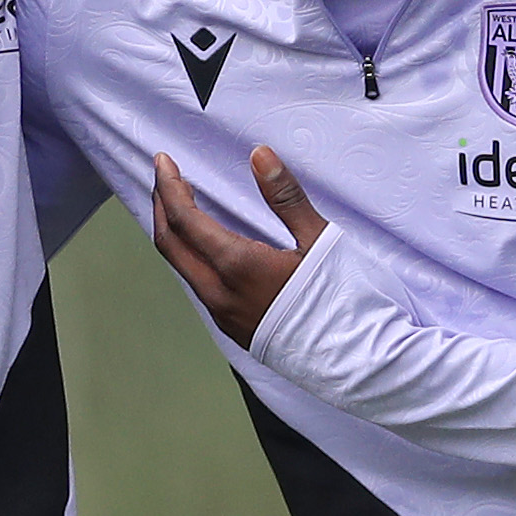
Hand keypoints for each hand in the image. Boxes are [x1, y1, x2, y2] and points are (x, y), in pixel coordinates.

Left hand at [150, 145, 330, 346]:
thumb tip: (260, 156)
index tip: (164, 162)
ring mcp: (223, 314)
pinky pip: (198, 284)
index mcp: (238, 266)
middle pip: (170, 244)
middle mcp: (220, 293)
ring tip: (182, 205)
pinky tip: (205, 243)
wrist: (354, 359)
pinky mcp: (232, 327)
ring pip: (181, 267)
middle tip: (166, 178)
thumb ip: (285, 197)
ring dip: (174, 232)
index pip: (184, 220)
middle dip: (161, 206)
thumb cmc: (342, 300)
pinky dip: (190, 255)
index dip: (168, 186)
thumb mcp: (319, 240)